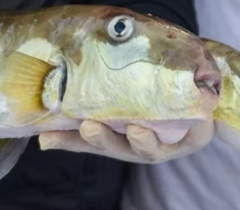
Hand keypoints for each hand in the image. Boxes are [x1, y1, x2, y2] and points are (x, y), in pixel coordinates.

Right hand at [38, 118, 213, 162]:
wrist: (194, 91)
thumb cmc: (148, 101)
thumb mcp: (114, 103)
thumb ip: (82, 115)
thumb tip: (42, 133)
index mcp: (119, 139)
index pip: (91, 142)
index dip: (73, 141)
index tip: (54, 134)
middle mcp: (141, 145)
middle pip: (120, 148)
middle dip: (105, 140)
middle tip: (90, 127)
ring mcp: (168, 142)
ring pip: (154, 147)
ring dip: (144, 141)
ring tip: (136, 129)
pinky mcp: (196, 134)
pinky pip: (191, 130)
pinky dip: (187, 121)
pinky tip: (181, 110)